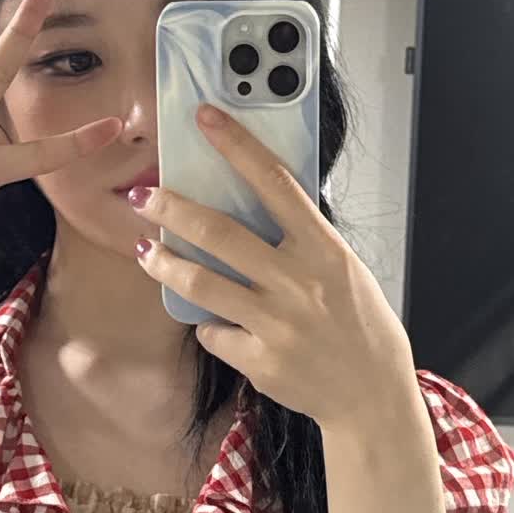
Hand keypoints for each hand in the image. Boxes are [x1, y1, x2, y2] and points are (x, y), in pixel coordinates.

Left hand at [129, 103, 415, 428]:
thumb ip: (302, 241)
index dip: (236, 146)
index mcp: (323, 249)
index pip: (274, 183)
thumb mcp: (343, 269)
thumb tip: (254, 206)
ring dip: (165, 263)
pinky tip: (214, 324)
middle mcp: (297, 282)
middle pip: (219, 232)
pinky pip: (214, 333)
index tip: (205, 118)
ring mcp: (276, 322)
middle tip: (143, 196)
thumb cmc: (360, 325)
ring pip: (201, 283)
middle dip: (172, 209)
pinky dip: (209, 325)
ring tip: (148, 251)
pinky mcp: (259, 359)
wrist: (371, 393)